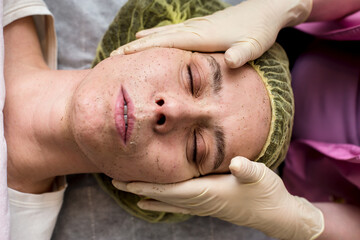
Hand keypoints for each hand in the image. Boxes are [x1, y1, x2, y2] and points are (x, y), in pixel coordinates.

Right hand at [111, 0, 311, 67]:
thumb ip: (241, 54)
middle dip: (134, 47)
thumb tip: (232, 62)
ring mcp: (196, 27)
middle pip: (158, 38)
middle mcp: (194, 30)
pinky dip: (154, 37)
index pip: (166, 43)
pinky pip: (171, 33)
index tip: (122, 56)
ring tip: (122, 49)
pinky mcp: (199, 28)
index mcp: (202, 36)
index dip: (143, 50)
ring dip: (141, 42)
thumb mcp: (254, 46)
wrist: (266, 10)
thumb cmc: (259, 30)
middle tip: (112, 56)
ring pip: (162, 35)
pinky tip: (148, 37)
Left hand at [113, 157, 323, 239]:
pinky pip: (178, 203)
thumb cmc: (266, 193)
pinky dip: (162, 200)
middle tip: (116, 182)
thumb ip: (246, 169)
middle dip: (139, 188)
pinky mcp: (208, 204)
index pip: (169, 189)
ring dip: (148, 194)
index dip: (147, 185)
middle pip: (163, 196)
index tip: (125, 182)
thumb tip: (236, 163)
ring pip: (168, 201)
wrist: (276, 214)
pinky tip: (155, 201)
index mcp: (207, 192)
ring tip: (130, 192)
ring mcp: (203, 205)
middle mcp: (200, 201)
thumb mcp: (259, 176)